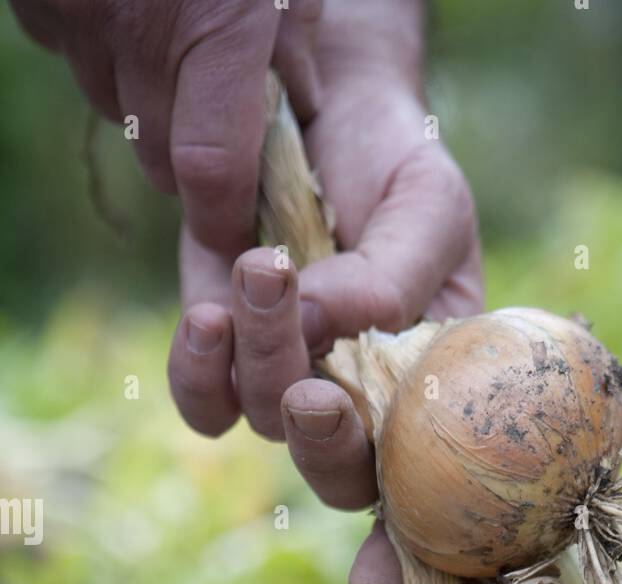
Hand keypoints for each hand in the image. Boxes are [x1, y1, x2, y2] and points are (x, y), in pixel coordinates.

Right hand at [10, 0, 321, 255]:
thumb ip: (293, 41)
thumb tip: (297, 108)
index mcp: (213, 25)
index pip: (212, 173)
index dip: (224, 219)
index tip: (238, 233)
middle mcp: (138, 35)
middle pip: (162, 154)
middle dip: (191, 150)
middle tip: (217, 103)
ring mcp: (77, 20)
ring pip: (117, 107)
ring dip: (144, 92)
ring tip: (171, 26)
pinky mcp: (35, 7)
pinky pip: (73, 52)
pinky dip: (100, 42)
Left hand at [170, 8, 482, 583]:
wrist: (328, 117)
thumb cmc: (402, 174)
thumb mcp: (431, 206)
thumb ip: (397, 272)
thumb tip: (333, 318)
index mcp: (438, 400)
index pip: (432, 498)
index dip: (407, 554)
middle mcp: (366, 413)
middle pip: (340, 476)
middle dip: (323, 440)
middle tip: (315, 387)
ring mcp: (291, 391)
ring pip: (270, 421)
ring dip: (264, 355)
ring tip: (268, 267)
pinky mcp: (226, 363)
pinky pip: (203, 402)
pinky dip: (198, 368)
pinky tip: (208, 316)